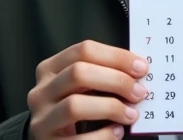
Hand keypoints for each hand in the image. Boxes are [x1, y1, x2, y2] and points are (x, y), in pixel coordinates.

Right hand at [27, 40, 149, 139]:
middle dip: (116, 80)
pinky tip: (116, 132)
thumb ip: (101, 75)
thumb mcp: (79, 87)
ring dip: (110, 107)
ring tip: (131, 114)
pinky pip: (79, 139)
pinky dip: (103, 135)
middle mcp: (41, 92)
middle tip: (139, 92)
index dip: (116, 56)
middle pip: (78, 73)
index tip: (141, 67)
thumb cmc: (73, 109)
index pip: (83, 50)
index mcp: (49, 69)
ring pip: (75, 105)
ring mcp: (42, 119)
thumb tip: (137, 70)